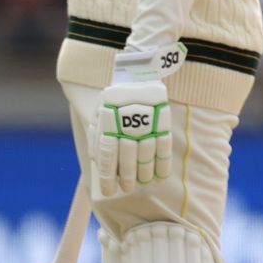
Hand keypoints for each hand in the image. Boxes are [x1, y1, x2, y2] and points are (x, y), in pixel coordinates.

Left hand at [92, 44, 184, 194]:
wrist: (137, 71)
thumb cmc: (115, 97)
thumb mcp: (100, 111)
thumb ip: (97, 134)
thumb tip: (97, 161)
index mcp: (109, 119)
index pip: (108, 154)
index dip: (108, 176)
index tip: (110, 191)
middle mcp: (127, 122)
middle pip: (128, 156)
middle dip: (127, 176)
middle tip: (128, 188)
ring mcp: (147, 120)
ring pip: (146, 153)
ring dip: (145, 172)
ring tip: (143, 183)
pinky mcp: (163, 119)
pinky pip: (165, 145)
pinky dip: (163, 162)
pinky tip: (160, 175)